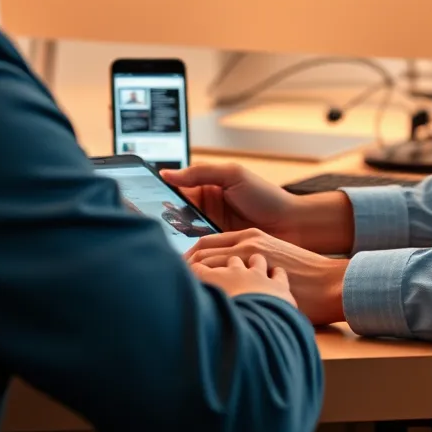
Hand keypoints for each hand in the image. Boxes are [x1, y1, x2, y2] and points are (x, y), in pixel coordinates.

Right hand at [161, 163, 353, 252]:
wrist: (292, 225)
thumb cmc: (266, 196)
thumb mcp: (234, 175)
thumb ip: (202, 172)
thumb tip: (168, 173)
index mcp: (206, 189)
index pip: (174, 191)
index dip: (156, 196)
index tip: (138, 202)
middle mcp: (204, 211)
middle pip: (173, 216)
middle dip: (161, 222)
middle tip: (147, 228)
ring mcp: (209, 232)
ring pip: (181, 236)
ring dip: (172, 240)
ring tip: (158, 246)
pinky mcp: (217, 251)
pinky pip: (196, 253)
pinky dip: (188, 255)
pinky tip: (178, 259)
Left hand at [188, 229, 347, 325]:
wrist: (328, 282)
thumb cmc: (301, 276)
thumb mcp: (271, 260)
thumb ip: (247, 264)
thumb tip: (225, 282)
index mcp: (248, 238)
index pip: (205, 244)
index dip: (186, 259)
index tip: (173, 273)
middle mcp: (246, 244)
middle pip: (200, 253)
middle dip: (180, 269)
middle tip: (164, 285)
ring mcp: (250, 260)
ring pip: (205, 266)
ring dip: (188, 280)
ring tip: (175, 297)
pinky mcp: (255, 275)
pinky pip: (220, 282)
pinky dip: (204, 291)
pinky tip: (196, 306)